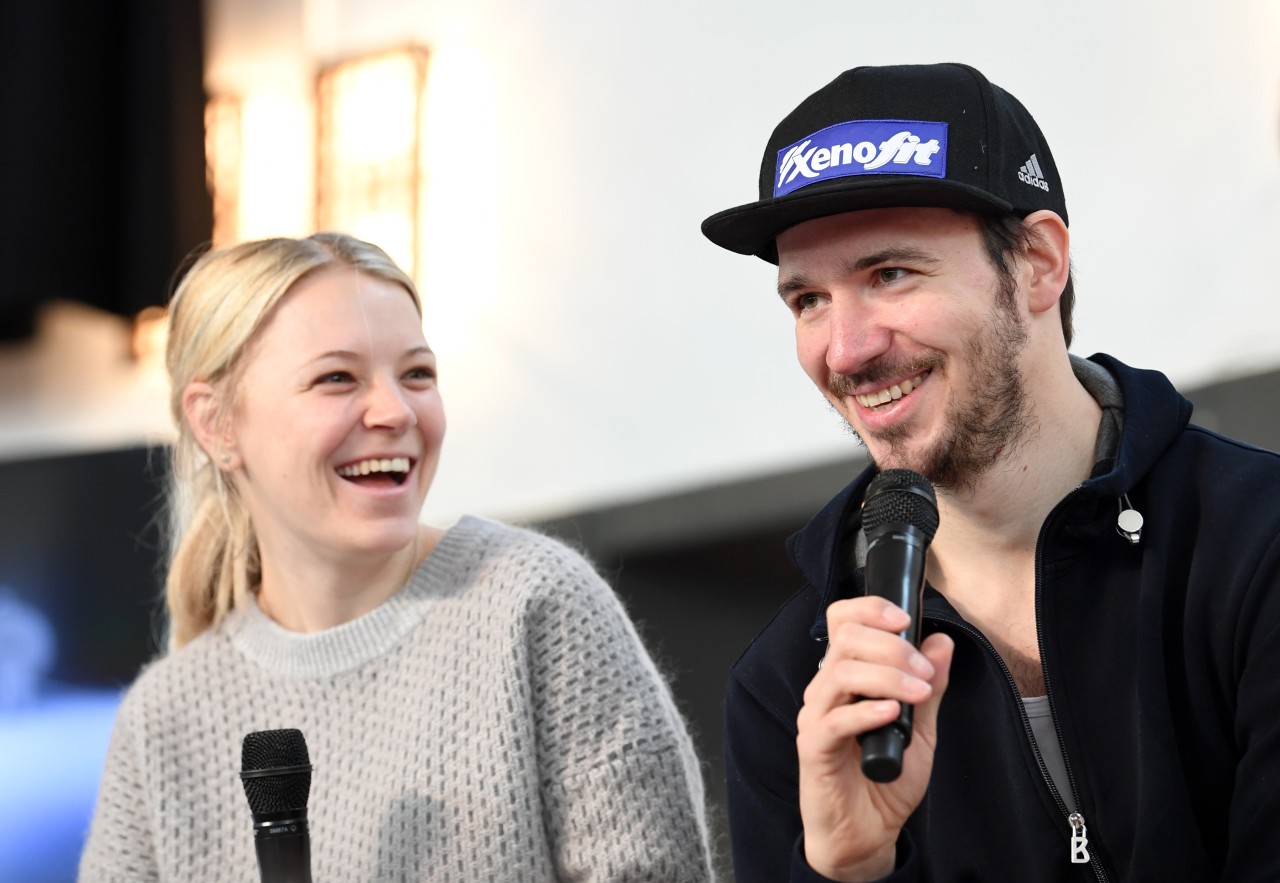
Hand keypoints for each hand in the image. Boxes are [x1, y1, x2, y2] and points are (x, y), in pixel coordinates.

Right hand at [796, 597, 953, 880]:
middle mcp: (826, 689)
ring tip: (919, 693)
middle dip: (891, 645)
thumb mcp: (921, 729)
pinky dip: (867, 711)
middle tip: (924, 669)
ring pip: (841, 671)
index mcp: (846, 676)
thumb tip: (942, 643)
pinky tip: (893, 715)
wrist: (867, 832)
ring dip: (887, 675)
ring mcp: (816, 716)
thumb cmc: (885, 780)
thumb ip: (929, 687)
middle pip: (845, 638)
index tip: (905, 619)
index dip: (870, 609)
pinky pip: (835, 720)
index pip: (843, 621)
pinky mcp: (813, 747)